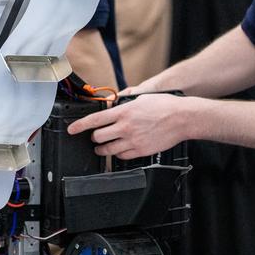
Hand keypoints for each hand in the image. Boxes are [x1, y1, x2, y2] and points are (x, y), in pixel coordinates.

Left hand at [66, 93, 186, 159]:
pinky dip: (118, 154)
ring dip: (102, 148)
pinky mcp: (141, 151)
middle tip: (95, 136)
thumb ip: (124, 103)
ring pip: (108, 149)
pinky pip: (122, 156)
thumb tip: (113, 106)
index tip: (72, 129)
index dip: (79, 126)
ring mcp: (133, 140)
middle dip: (94, 137)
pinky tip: (120, 149)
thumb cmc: (164, 105)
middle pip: (98, 137)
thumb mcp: (140, 98)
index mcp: (123, 111)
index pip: (95, 120)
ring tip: (102, 147)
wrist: (182, 118)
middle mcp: (125, 127)